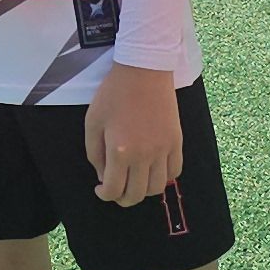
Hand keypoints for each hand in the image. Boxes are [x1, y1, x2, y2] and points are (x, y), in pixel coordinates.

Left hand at [85, 60, 183, 209]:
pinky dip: (163, 178)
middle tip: (115, 191)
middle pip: (137, 194)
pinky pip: (174, 172)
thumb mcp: (92, 123)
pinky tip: (152, 170)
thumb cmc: (113, 94)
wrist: (144, 71)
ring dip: (143, 190)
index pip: (114, 190)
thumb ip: (94, 155)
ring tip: (133, 180)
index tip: (100, 189)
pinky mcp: (177, 141)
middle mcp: (145, 155)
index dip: (104, 195)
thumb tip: (104, 177)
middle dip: (123, 198)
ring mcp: (164, 149)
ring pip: (157, 188)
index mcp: (120, 151)